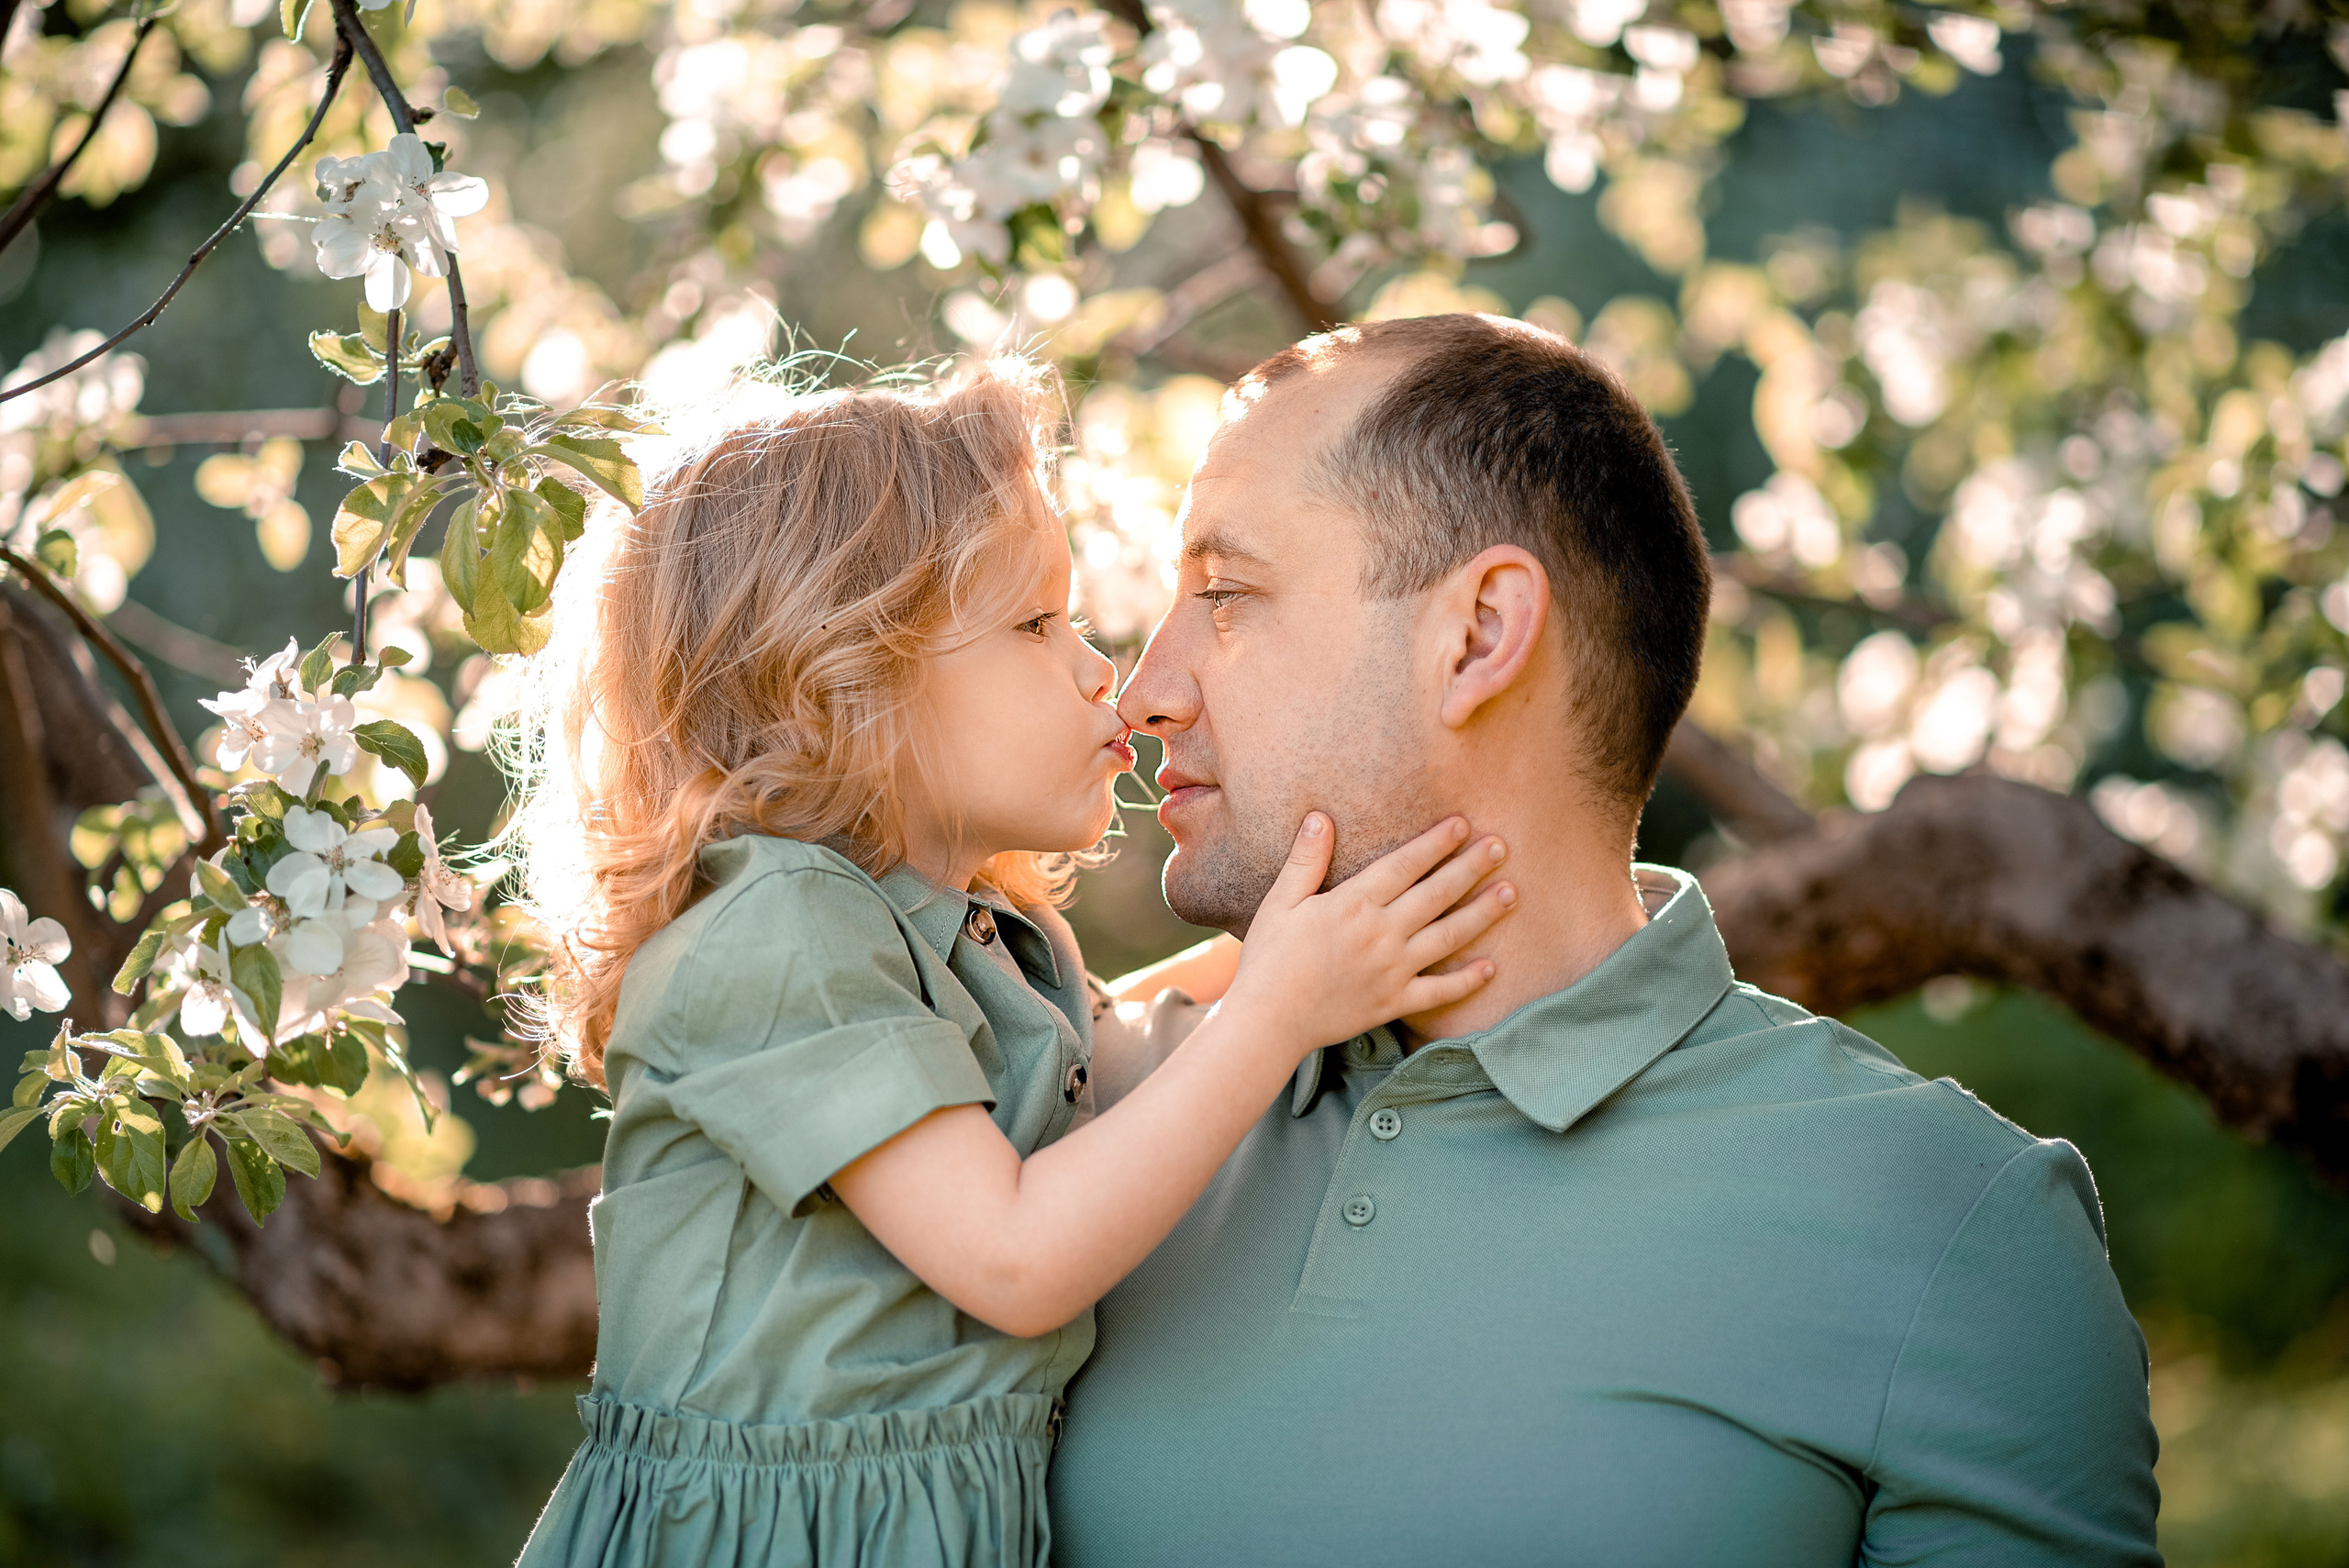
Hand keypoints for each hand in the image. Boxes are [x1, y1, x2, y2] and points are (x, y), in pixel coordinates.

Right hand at [1222, 813, 1511, 1055]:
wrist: (1269, 1020)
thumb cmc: (1268, 958)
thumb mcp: (1280, 902)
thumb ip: (1306, 860)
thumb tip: (1320, 817)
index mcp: (1353, 904)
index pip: (1404, 865)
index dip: (1435, 843)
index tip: (1463, 824)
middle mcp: (1381, 934)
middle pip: (1437, 894)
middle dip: (1471, 867)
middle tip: (1502, 846)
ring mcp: (1392, 970)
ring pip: (1448, 937)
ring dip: (1483, 913)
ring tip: (1512, 893)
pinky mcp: (1394, 1003)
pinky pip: (1439, 992)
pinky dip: (1467, 981)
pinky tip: (1491, 967)